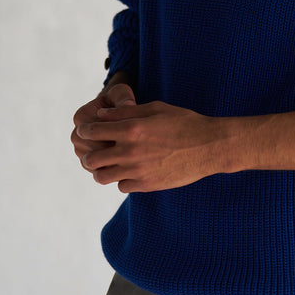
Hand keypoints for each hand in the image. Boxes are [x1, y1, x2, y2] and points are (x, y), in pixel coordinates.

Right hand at [71, 75, 135, 168]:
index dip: (115, 135)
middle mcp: (77, 136)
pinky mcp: (88, 164)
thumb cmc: (119, 101)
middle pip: (94, 151)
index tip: (132, 134)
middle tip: (136, 153)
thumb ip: (123, 97)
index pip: (95, 132)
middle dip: (114, 153)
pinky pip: (99, 173)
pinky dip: (113, 172)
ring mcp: (81, 152)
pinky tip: (130, 168)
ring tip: (134, 160)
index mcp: (81, 117)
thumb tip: (128, 105)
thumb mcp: (122, 94)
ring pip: (95, 166)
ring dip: (114, 165)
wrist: (115, 114)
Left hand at [75, 100, 223, 192]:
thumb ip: (126, 112)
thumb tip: (102, 115)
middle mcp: (131, 151)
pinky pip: (121, 186)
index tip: (85, 130)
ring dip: (100, 170)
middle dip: (88, 153)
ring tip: (107, 164)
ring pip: (102, 177)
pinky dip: (121, 179)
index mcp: (132, 129)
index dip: (85, 130)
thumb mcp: (156, 108)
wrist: (209, 146)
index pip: (94, 131)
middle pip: (92, 158)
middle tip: (92, 150)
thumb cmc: (184, 122)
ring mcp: (138, 171)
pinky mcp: (147, 185)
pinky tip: (129, 171)